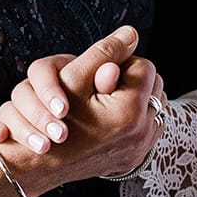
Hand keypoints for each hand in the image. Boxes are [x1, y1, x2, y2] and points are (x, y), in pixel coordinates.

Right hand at [0, 25, 161, 187]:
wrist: (41, 164)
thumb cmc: (51, 118)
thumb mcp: (74, 79)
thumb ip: (104, 52)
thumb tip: (132, 33)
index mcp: (129, 111)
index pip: (144, 67)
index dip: (122, 62)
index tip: (102, 69)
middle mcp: (141, 133)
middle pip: (155, 87)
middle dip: (133, 80)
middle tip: (107, 81)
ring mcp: (140, 149)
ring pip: (155, 107)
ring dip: (137, 97)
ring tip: (110, 97)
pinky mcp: (135, 158)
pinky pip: (149, 127)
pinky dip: (136, 117)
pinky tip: (114, 114)